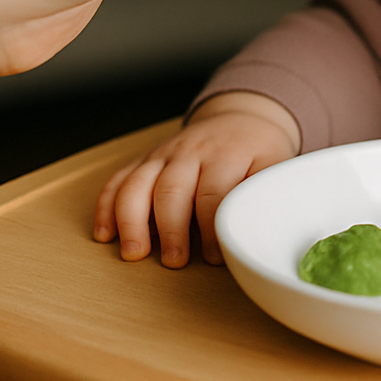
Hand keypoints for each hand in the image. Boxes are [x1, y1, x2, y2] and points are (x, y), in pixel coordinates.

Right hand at [94, 92, 300, 266]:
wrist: (242, 119)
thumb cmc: (259, 153)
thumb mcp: (275, 166)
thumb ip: (266, 194)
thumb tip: (266, 232)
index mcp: (228, 153)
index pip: (215, 192)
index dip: (211, 227)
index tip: (215, 257)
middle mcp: (192, 151)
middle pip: (172, 189)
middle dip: (171, 228)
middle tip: (174, 261)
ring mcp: (164, 154)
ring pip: (138, 183)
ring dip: (131, 220)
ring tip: (134, 254)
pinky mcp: (145, 160)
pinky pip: (118, 179)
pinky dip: (106, 207)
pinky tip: (105, 235)